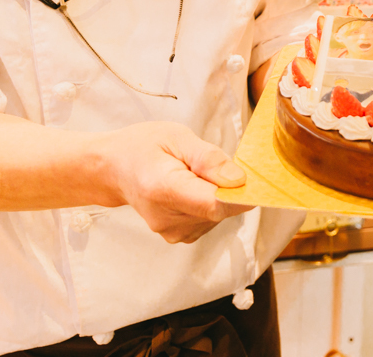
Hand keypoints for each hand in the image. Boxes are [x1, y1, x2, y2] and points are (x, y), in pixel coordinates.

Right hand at [95, 121, 252, 242]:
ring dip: (217, 193)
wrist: (113, 169)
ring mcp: (172, 232)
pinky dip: (209, 202)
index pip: (214, 204)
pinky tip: (190, 187)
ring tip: (191, 174)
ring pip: (218, 214)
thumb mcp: (176, 136)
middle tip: (206, 163)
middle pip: (220, 209)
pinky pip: (210, 218)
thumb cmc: (142, 147)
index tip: (259, 182)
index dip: (242, 195)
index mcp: (163, 189)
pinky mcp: (179, 236)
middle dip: (227, 186)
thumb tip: (239, 180)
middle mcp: (167, 219)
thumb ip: (208, 158)